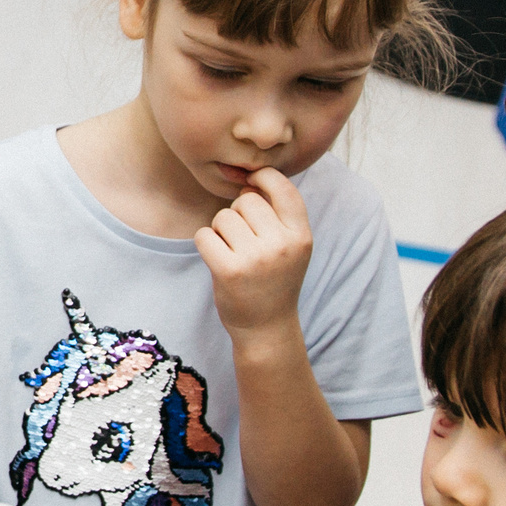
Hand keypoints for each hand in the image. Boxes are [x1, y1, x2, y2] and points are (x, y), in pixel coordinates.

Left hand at [196, 168, 312, 336]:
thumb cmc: (274, 280)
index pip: (283, 187)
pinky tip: (218, 259)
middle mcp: (282, 245)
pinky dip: (205, 243)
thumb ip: (277, 213)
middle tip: (244, 240)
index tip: (253, 183)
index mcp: (302, 236)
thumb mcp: (291, 246)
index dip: (264, 178)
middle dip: (238, 213)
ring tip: (234, 252)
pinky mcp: (229, 270)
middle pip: (246, 200)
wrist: (266, 328)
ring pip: (223, 216)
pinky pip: (204, 234)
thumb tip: (247, 177)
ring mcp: (256, 258)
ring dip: (221, 230)